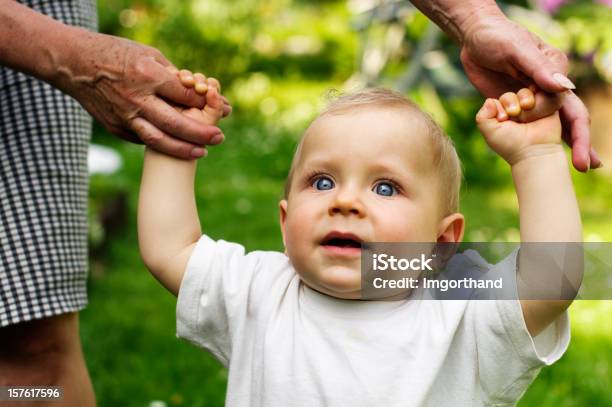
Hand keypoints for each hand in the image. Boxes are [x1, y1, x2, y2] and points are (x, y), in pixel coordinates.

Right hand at [57, 32, 224, 158]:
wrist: (75, 65)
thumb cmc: (117, 54)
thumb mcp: (149, 54)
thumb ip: (173, 75)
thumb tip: (198, 91)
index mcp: (148, 76)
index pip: (185, 96)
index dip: (204, 104)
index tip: (218, 107)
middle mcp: (137, 99)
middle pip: (176, 123)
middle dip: (201, 134)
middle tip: (219, 138)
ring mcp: (125, 116)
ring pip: (159, 140)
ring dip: (183, 149)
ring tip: (203, 152)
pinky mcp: (116, 127)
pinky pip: (143, 139)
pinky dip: (162, 143)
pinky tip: (177, 145)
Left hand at [460, 16, 600, 170]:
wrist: (474, 41)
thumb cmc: (496, 39)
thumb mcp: (516, 50)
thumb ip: (538, 69)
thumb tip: (565, 87)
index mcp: (554, 67)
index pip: (564, 98)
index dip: (568, 120)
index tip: (562, 131)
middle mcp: (550, 84)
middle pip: (572, 114)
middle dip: (581, 141)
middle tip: (587, 164)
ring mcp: (536, 95)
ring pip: (561, 122)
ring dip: (574, 143)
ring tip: (585, 165)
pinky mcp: (521, 103)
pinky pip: (537, 123)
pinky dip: (551, 138)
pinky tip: (564, 156)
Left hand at [476, 88, 562, 165]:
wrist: (536, 151)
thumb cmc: (511, 145)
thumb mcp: (490, 132)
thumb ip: (482, 116)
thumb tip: (489, 100)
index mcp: (501, 116)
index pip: (495, 101)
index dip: (498, 108)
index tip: (503, 120)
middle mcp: (515, 110)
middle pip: (509, 94)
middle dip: (510, 103)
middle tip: (516, 118)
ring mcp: (532, 106)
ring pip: (525, 91)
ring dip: (525, 101)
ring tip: (528, 118)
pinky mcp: (548, 104)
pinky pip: (543, 91)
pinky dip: (541, 102)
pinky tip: (541, 114)